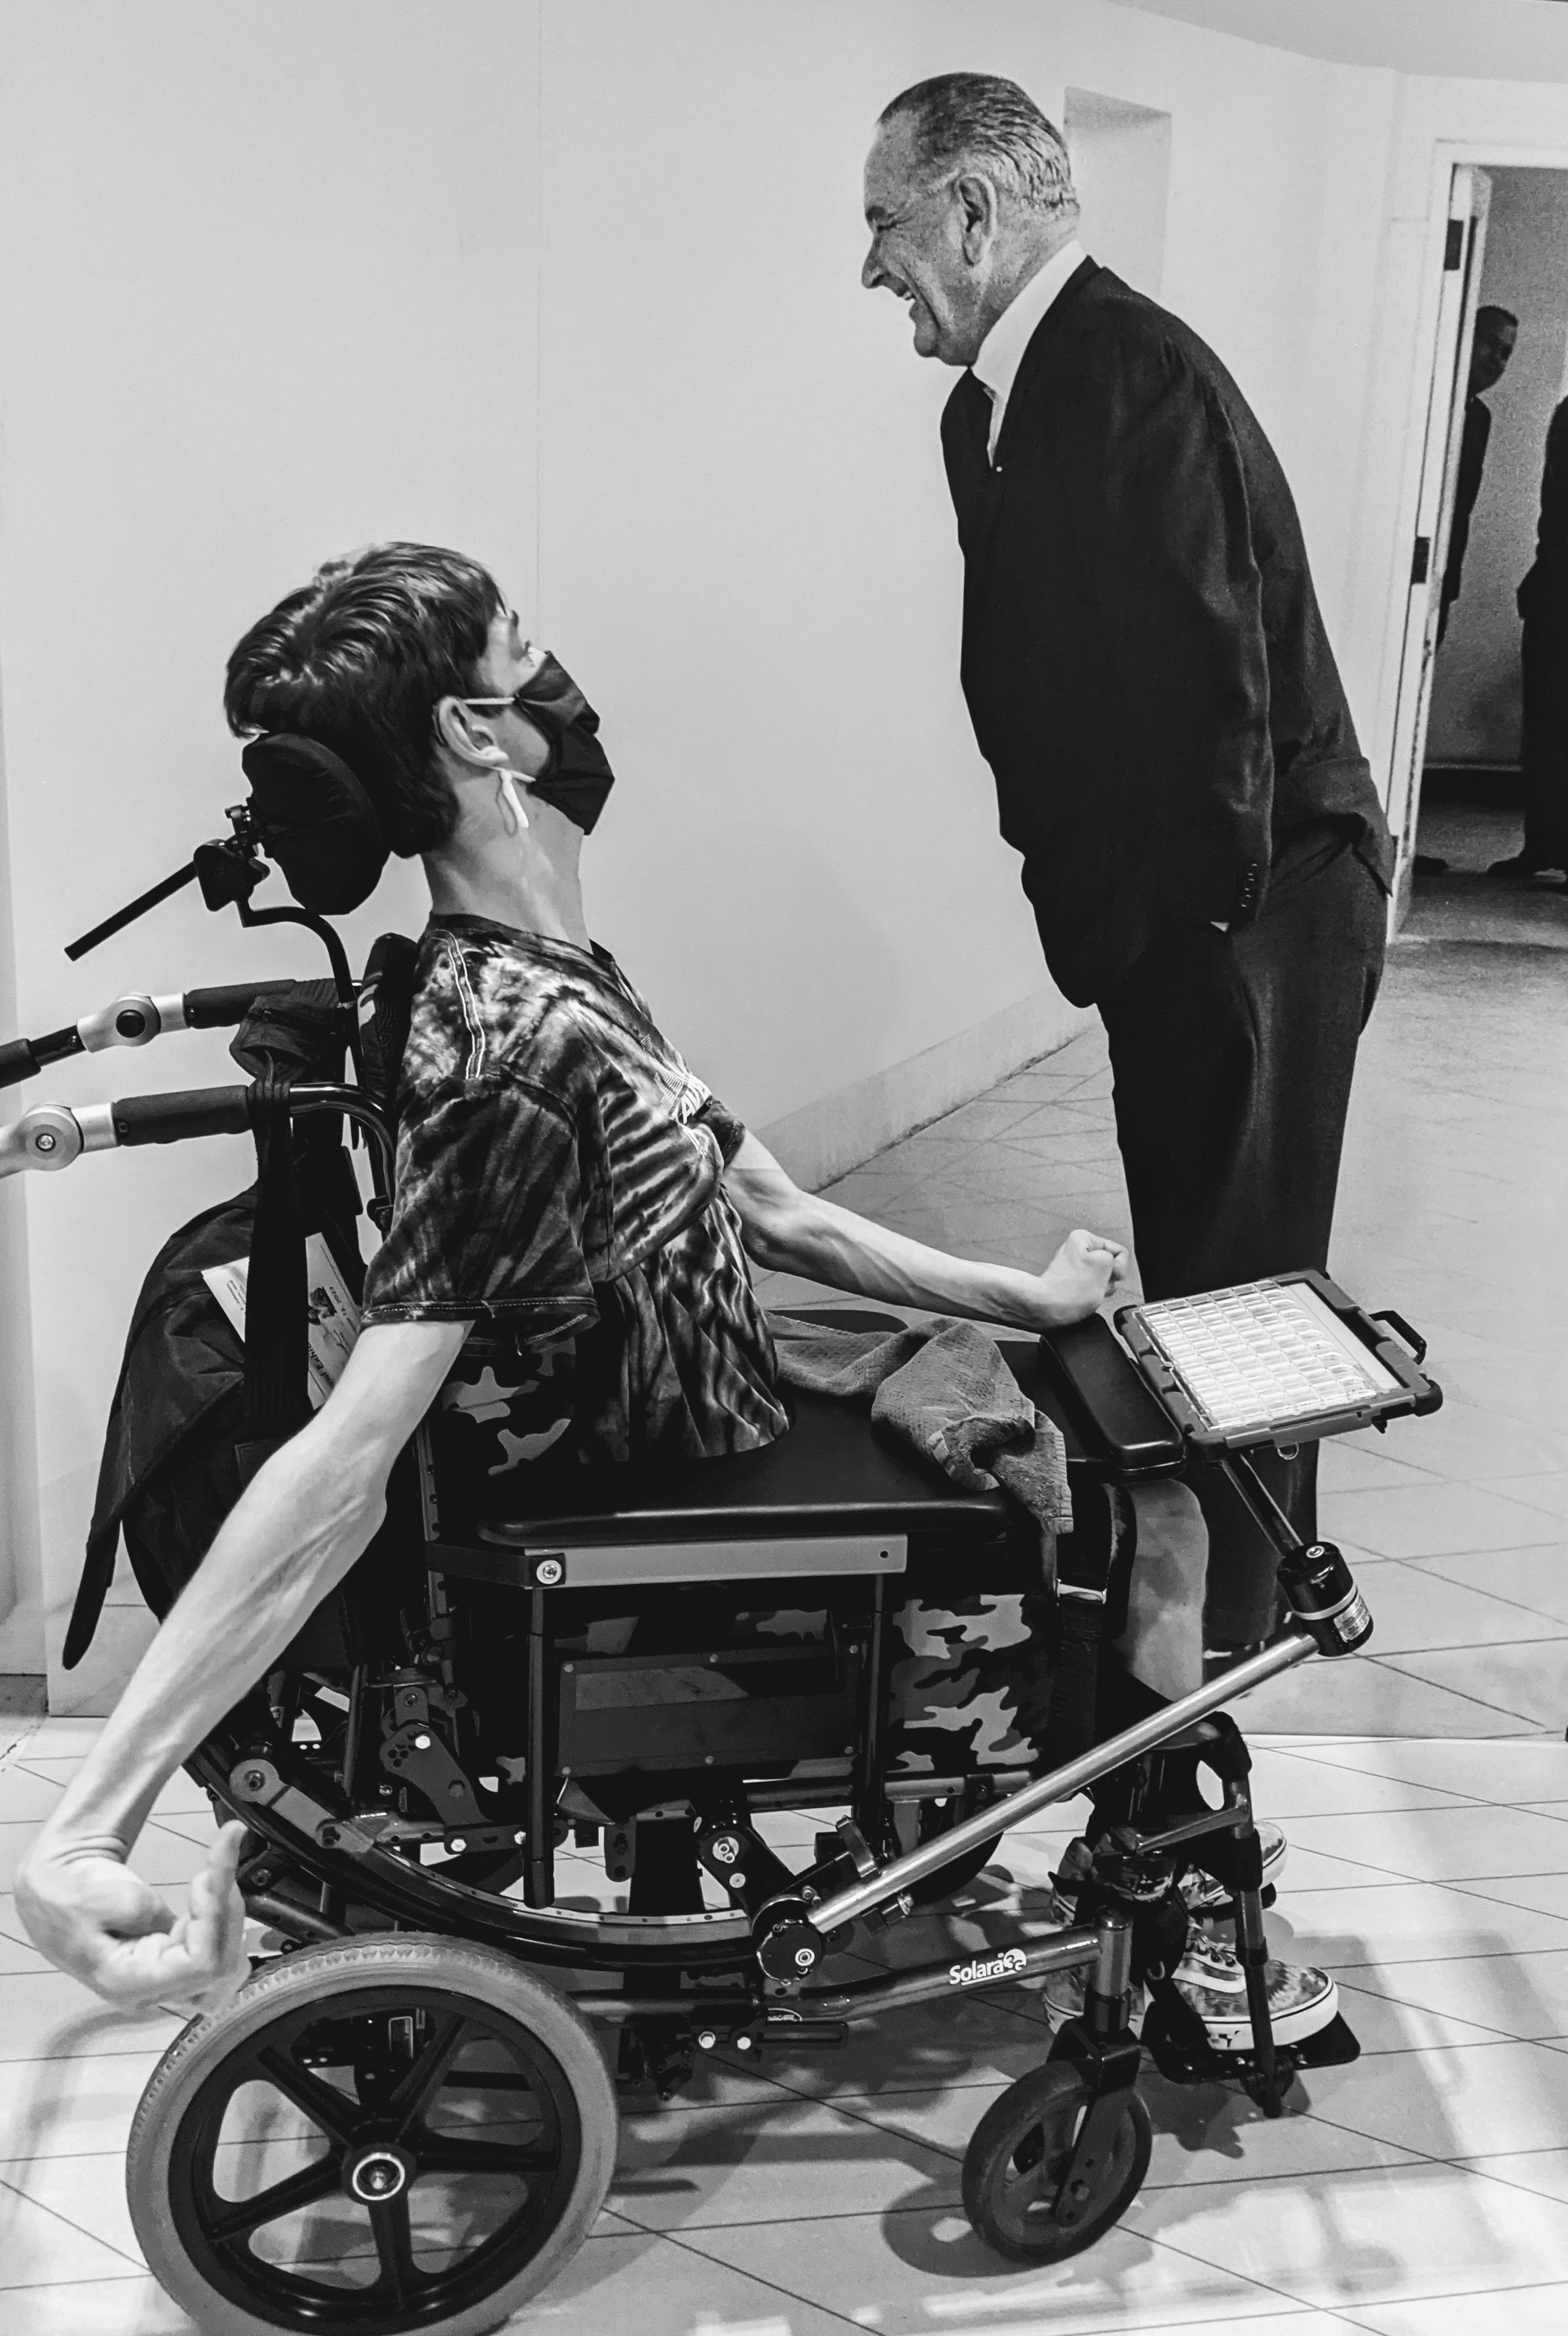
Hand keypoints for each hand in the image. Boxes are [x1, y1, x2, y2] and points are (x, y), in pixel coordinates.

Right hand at [15, 1820, 250, 2016]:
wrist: (53, 1885)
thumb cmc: (69, 1894)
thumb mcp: (105, 1898)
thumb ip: (147, 1913)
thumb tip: (186, 1917)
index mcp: (128, 1983)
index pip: (199, 1965)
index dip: (214, 1919)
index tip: (207, 1876)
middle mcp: (150, 1989)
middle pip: (219, 1967)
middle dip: (228, 1914)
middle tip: (220, 1866)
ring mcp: (163, 1975)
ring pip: (223, 1960)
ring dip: (228, 1914)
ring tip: (218, 1869)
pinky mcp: (171, 1956)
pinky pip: (212, 1943)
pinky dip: (220, 1911)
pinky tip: (212, 1880)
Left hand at [1032, 1228, 1130, 1325]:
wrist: (1046, 1310)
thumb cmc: (1068, 1291)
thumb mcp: (1104, 1264)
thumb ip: (1116, 1257)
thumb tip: (1113, 1265)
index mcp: (1083, 1238)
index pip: (1120, 1252)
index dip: (1118, 1267)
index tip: (1106, 1276)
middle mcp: (1076, 1251)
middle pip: (1110, 1266)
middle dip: (1108, 1279)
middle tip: (1095, 1285)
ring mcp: (1074, 1268)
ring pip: (1103, 1279)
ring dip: (1100, 1289)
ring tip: (1087, 1293)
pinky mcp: (1071, 1283)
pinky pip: (1092, 1289)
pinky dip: (1091, 1295)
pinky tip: (1082, 1299)